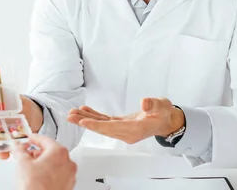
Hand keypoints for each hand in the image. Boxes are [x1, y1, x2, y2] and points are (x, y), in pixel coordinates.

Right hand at [13, 134, 76, 189]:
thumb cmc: (35, 187)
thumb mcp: (22, 163)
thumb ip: (20, 151)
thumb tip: (19, 148)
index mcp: (59, 152)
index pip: (45, 140)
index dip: (35, 138)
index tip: (30, 138)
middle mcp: (68, 162)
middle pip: (52, 151)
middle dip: (39, 152)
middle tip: (28, 154)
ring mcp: (69, 175)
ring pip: (56, 163)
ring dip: (45, 162)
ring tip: (32, 167)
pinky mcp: (68, 185)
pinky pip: (59, 174)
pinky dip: (50, 172)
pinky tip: (40, 176)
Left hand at [66, 98, 183, 143]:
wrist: (166, 121)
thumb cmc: (164, 113)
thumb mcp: (163, 105)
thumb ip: (154, 104)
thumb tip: (144, 103)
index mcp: (135, 129)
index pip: (112, 128)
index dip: (97, 125)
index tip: (83, 122)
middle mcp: (127, 133)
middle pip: (103, 128)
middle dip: (86, 122)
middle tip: (70, 116)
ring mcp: (123, 130)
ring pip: (102, 126)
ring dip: (87, 119)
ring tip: (73, 113)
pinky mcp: (121, 126)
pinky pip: (105, 122)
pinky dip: (95, 117)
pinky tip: (85, 111)